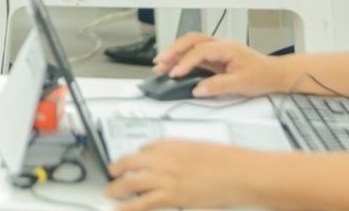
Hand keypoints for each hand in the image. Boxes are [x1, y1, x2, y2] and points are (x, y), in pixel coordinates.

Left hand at [106, 140, 253, 210]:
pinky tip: (120, 209)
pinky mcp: (172, 196)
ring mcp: (166, 178)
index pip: (144, 148)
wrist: (239, 173)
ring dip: (116, 188)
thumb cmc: (226, 161)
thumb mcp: (197, 148)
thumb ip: (179, 152)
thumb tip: (170, 158)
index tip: (131, 162)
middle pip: (129, 162)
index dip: (135, 157)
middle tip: (111, 174)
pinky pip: (143, 203)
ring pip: (130, 182)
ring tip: (109, 193)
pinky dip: (129, 207)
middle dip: (116, 169)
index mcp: (170, 144)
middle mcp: (163, 159)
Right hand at [153, 32, 283, 96]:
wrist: (276, 74)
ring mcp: (217, 49)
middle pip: (191, 40)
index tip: (175, 74)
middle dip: (173, 50)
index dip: (186, 62)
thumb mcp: (242, 84)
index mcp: (226, 48)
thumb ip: (218, 86)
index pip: (200, 51)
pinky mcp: (215, 56)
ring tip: (160, 64)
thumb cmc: (262, 76)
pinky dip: (181, 57)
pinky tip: (173, 66)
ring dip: (174, 52)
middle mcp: (219, 44)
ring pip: (190, 44)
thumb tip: (197, 89)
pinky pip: (194, 53)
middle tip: (159, 63)